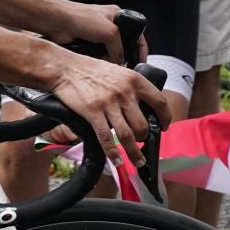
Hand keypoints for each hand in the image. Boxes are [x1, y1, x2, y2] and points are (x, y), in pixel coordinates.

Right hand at [43, 50, 167, 167]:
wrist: (65, 68)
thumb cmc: (89, 70)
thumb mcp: (117, 71)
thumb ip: (130, 87)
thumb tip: (140, 106)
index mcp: (134, 80)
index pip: (159, 102)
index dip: (165, 118)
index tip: (163, 126)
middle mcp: (125, 92)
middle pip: (143, 124)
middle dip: (144, 138)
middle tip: (141, 141)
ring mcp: (109, 103)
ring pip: (128, 135)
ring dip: (134, 152)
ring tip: (138, 161)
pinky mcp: (93, 113)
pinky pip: (106, 138)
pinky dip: (113, 152)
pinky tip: (116, 160)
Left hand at [48, 0, 141, 61]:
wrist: (56, 22)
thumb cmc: (80, 17)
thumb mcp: (109, 32)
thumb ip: (119, 48)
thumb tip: (120, 61)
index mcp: (117, 15)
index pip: (136, 33)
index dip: (140, 48)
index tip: (141, 62)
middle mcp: (108, 24)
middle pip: (122, 45)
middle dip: (123, 55)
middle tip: (123, 65)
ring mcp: (97, 34)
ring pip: (109, 52)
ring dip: (109, 59)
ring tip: (108, 65)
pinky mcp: (87, 43)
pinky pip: (98, 56)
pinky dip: (98, 60)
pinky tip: (97, 63)